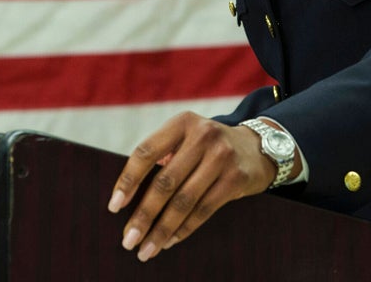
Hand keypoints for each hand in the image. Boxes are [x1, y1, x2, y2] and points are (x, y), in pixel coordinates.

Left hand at [107, 111, 274, 261]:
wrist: (257, 147)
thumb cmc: (207, 146)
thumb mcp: (186, 137)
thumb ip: (162, 155)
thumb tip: (127, 195)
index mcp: (181, 123)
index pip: (146, 152)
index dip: (128, 180)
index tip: (114, 207)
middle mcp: (202, 136)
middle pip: (164, 182)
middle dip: (143, 215)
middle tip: (128, 239)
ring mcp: (221, 157)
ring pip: (184, 201)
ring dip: (162, 229)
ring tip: (146, 249)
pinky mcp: (236, 179)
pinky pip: (204, 209)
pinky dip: (184, 228)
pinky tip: (169, 240)